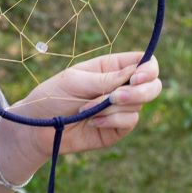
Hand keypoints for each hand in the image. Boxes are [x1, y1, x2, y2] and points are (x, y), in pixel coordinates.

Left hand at [13, 51, 163, 158]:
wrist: (38, 128)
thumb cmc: (52, 97)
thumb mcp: (75, 81)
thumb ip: (105, 78)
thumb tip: (135, 72)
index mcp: (112, 68)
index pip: (145, 63)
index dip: (148, 69)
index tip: (135, 78)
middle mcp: (121, 86)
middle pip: (153, 85)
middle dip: (140, 91)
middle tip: (115, 97)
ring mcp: (121, 109)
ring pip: (139, 105)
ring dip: (112, 108)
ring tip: (85, 110)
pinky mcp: (118, 129)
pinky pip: (129, 122)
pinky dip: (111, 121)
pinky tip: (92, 122)